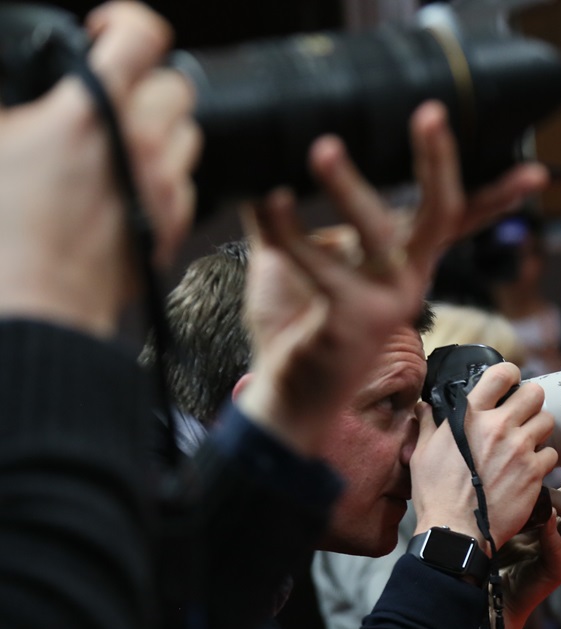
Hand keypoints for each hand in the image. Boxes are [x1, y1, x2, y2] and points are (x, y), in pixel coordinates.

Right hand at [0, 1, 197, 336]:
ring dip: (157, 134)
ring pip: (187, 137)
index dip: (127, 22)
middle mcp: (139, 147)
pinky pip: (186, 185)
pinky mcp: (172, 226)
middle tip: (110, 100)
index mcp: (91, 113)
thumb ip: (15, 106)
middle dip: (145, 85)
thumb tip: (21, 92)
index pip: (143, 36)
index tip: (108, 31)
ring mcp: (163, 189)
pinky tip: (123, 190)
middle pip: (176, 88)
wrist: (30, 310)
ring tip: (114, 149)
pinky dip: (162, 180)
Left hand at [236, 101, 547, 454]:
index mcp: (406, 264)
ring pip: (381, 233)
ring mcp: (386, 303)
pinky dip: (291, 232)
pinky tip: (268, 201)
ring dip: (350, 186)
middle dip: (438, 162)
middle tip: (432, 113)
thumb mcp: (290, 259)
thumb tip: (258, 166)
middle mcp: (408, 281)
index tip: (535, 173)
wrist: (286, 398)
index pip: (459, 223)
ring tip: (324, 147)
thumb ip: (284, 219)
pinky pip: (322, 267)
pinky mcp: (351, 321)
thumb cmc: (295, 327)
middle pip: (442, 214)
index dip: (497, 196)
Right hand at [411, 362, 558, 553]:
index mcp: (470, 415)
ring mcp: (519, 449)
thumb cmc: (435, 493)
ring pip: (547, 421)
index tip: (509, 384)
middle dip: (530, 402)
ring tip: (525, 442)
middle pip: (535, 393)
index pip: (502, 373)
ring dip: (538, 429)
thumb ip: (428, 424)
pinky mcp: (534, 473)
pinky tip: (528, 468)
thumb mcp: (422, 452)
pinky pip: (551, 454)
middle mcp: (498, 427)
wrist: (455, 531)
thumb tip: (424, 407)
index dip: (510, 375)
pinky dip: (543, 459)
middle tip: (521, 415)